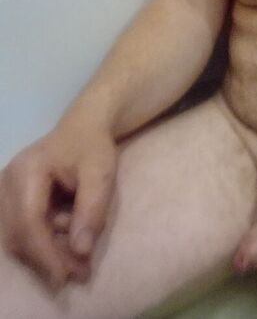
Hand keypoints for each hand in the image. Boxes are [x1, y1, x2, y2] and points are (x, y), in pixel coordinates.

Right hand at [0, 121, 116, 288]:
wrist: (85, 126)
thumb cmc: (93, 146)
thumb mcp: (101, 173)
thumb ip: (91, 209)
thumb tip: (81, 251)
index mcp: (27, 172)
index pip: (29, 221)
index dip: (45, 253)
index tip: (65, 276)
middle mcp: (8, 183)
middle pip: (19, 233)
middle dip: (48, 258)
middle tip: (79, 273)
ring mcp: (8, 191)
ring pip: (19, 236)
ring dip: (48, 253)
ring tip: (79, 264)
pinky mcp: (15, 199)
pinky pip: (25, 228)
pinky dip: (47, 241)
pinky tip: (71, 244)